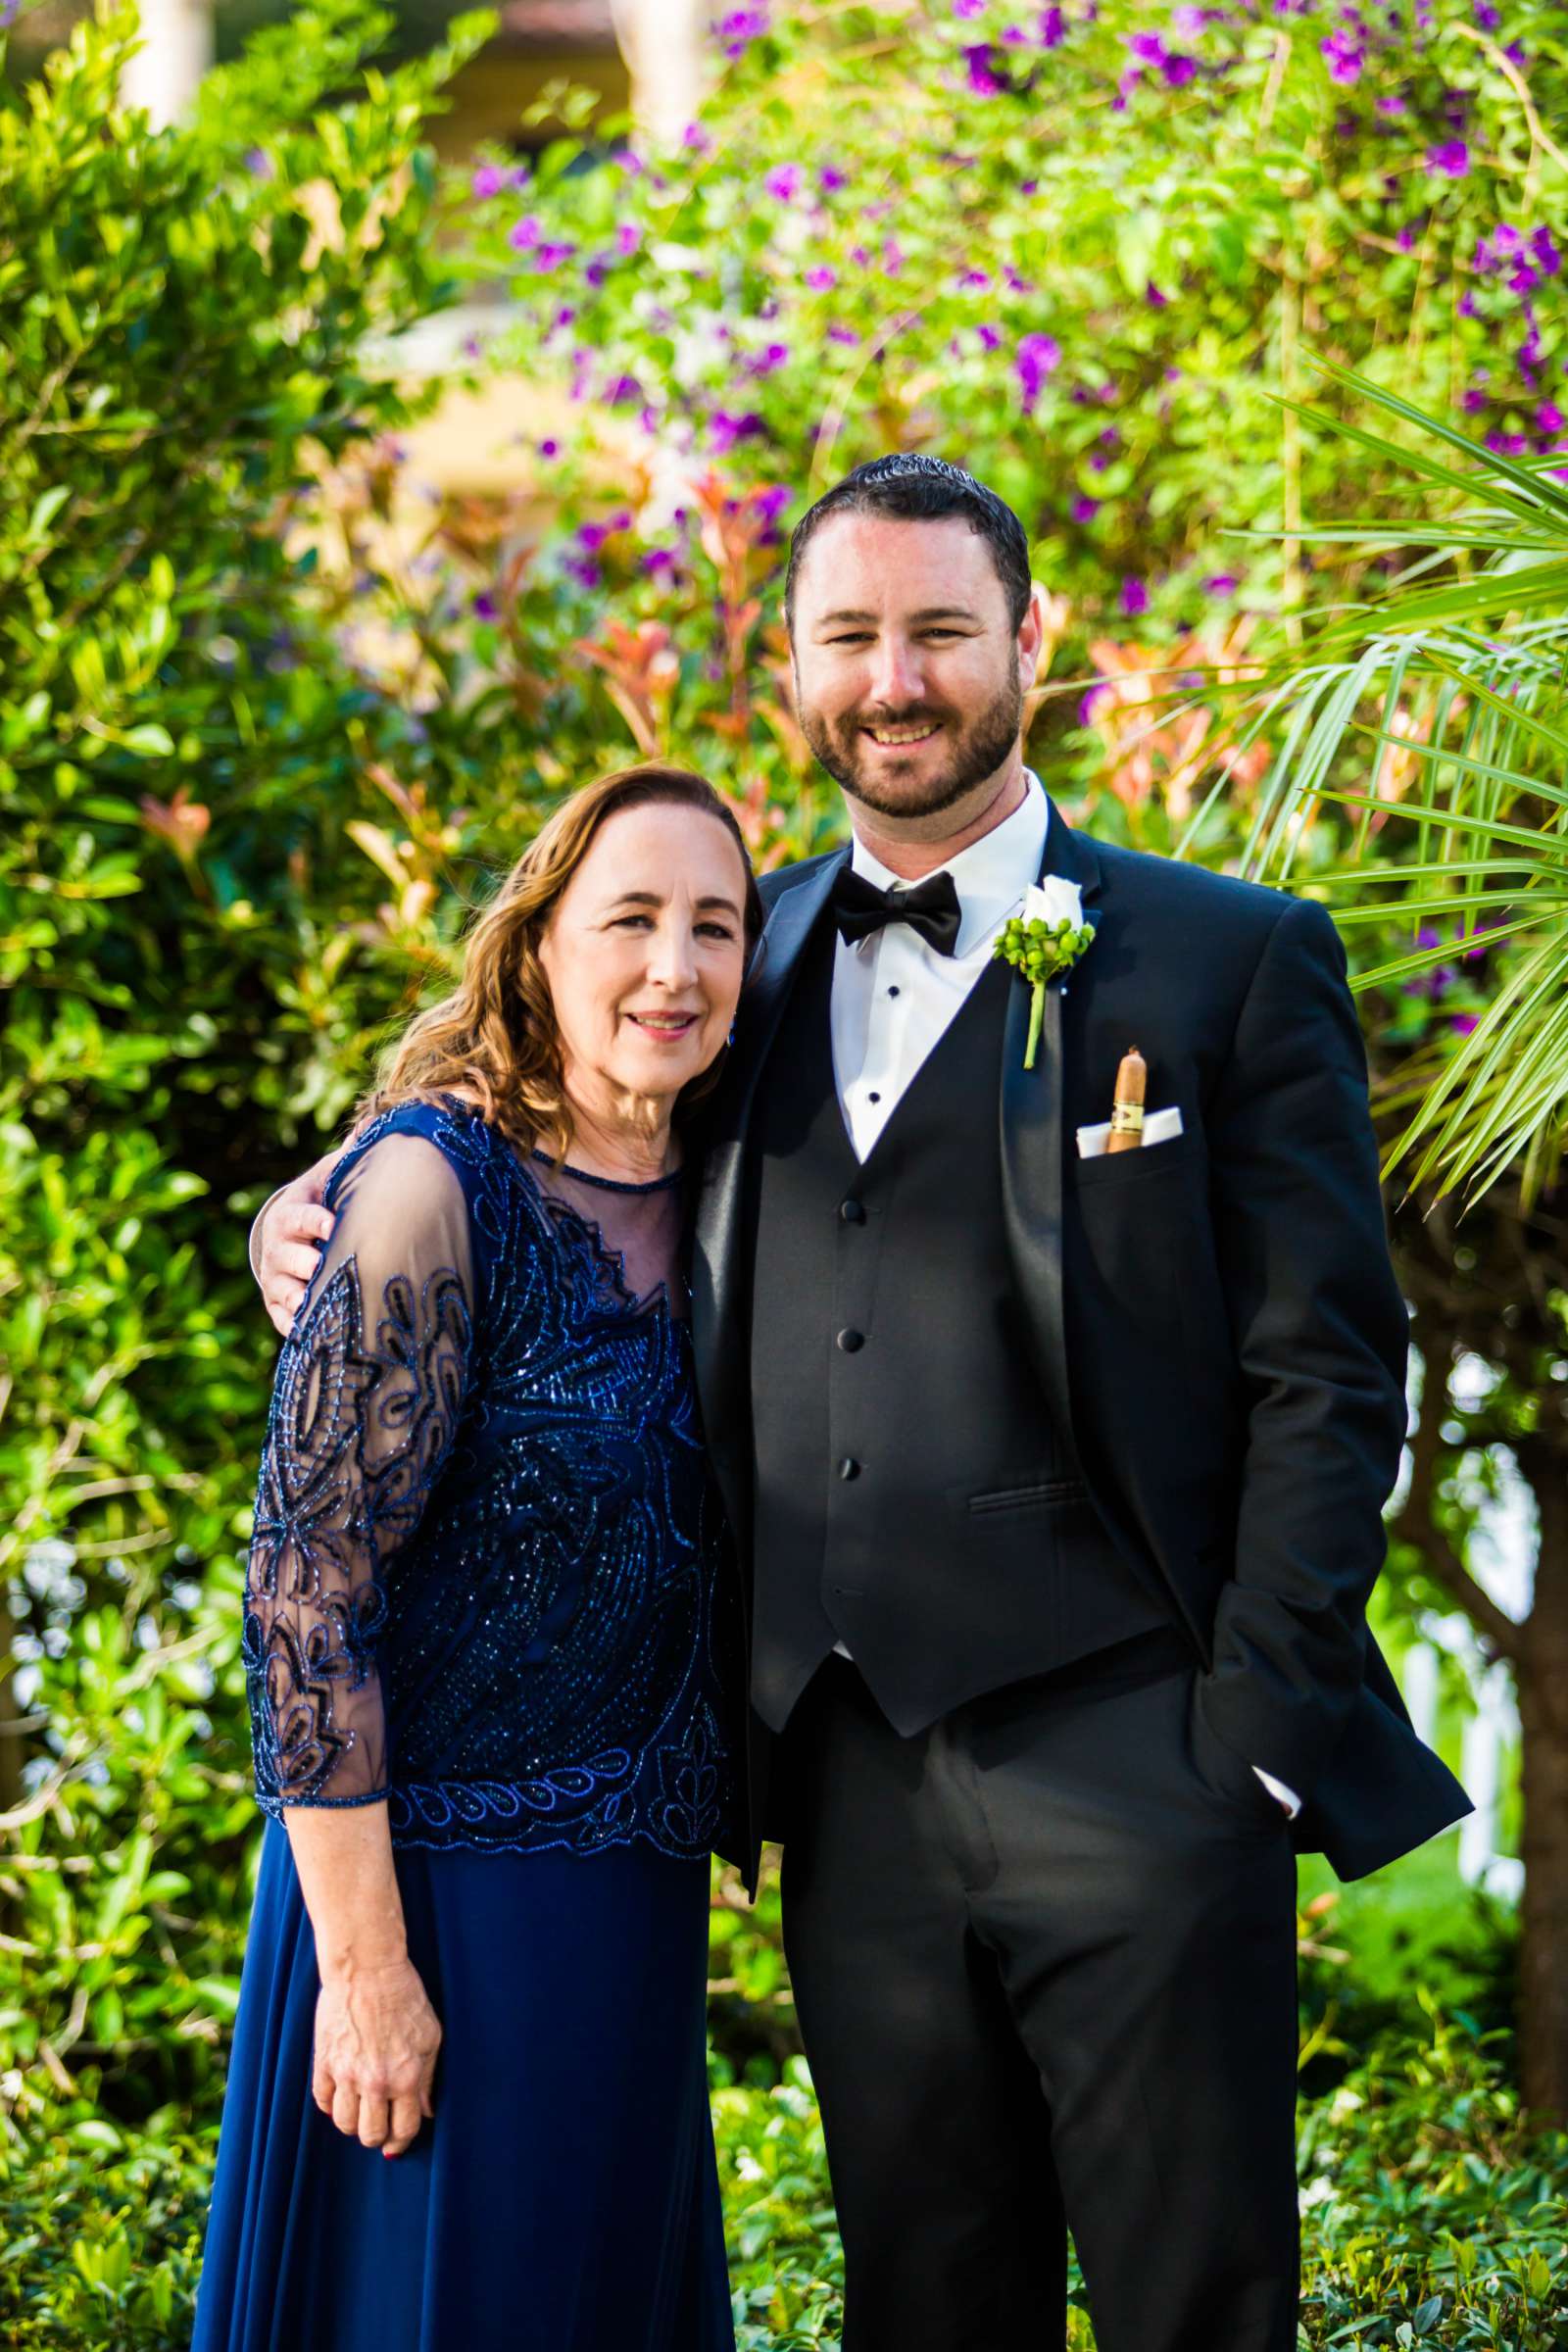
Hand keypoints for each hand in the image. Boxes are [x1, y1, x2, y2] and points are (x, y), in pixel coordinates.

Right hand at [258, 1170, 335, 1337]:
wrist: (286, 1232)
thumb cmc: (318, 1202)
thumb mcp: (327, 1178)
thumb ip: (347, 1158)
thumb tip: (371, 1124)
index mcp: (290, 1215)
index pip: (300, 1217)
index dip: (315, 1221)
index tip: (332, 1223)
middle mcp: (277, 1249)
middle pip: (289, 1258)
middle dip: (306, 1263)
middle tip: (323, 1267)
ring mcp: (275, 1279)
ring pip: (285, 1291)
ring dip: (301, 1298)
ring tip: (319, 1304)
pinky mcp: (276, 1306)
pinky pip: (283, 1320)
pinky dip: (296, 1327)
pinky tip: (313, 1335)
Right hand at [312, 1955, 441, 2158]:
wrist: (367, 1968)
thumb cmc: (405, 1997)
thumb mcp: (430, 2036)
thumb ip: (428, 2079)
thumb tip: (427, 2112)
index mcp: (405, 2077)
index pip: (403, 2129)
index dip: (401, 2141)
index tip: (398, 2141)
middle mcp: (374, 2082)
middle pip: (370, 2135)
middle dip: (377, 2135)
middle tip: (379, 2124)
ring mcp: (346, 2073)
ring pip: (344, 2124)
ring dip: (353, 2122)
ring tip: (360, 2109)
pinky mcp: (323, 2061)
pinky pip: (322, 2101)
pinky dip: (331, 2104)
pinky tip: (341, 2095)